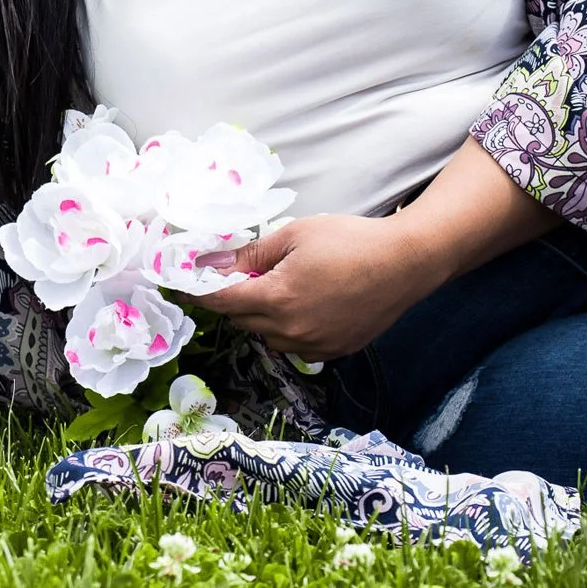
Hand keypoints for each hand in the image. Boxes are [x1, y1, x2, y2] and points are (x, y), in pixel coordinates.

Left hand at [191, 212, 436, 361]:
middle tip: (242, 274)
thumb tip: (210, 263)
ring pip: (268, 335)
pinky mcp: (334, 351)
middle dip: (236, 298)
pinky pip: (296, 344)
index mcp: (277, 299)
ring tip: (283, 285)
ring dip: (263, 315)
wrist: (406, 262)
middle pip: (243, 320)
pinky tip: (306, 303)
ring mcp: (314, 345)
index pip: (222, 302)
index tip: (180, 285)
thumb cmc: (350, 241)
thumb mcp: (294, 236)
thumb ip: (250, 255)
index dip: (198, 292)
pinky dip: (289, 327)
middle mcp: (292, 330)